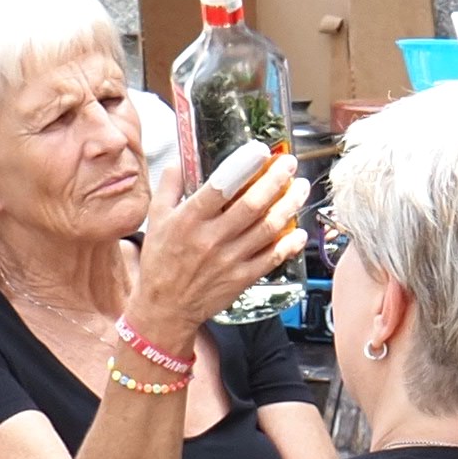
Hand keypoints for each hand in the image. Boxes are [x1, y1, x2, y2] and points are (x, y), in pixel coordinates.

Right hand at [128, 144, 307, 344]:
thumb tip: (180, 161)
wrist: (166, 308)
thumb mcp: (156, 219)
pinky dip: (289, 244)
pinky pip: (272, 257)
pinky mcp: (242, 278)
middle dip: (276, 180)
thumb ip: (169, 187)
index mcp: (190, 220)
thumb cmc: (161, 261)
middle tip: (290, 164)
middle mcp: (212, 238)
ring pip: (268, 228)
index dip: (244, 165)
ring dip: (289, 205)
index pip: (221, 186)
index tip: (261, 150)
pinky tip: (299, 230)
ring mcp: (229, 259)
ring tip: (301, 188)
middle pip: (252, 204)